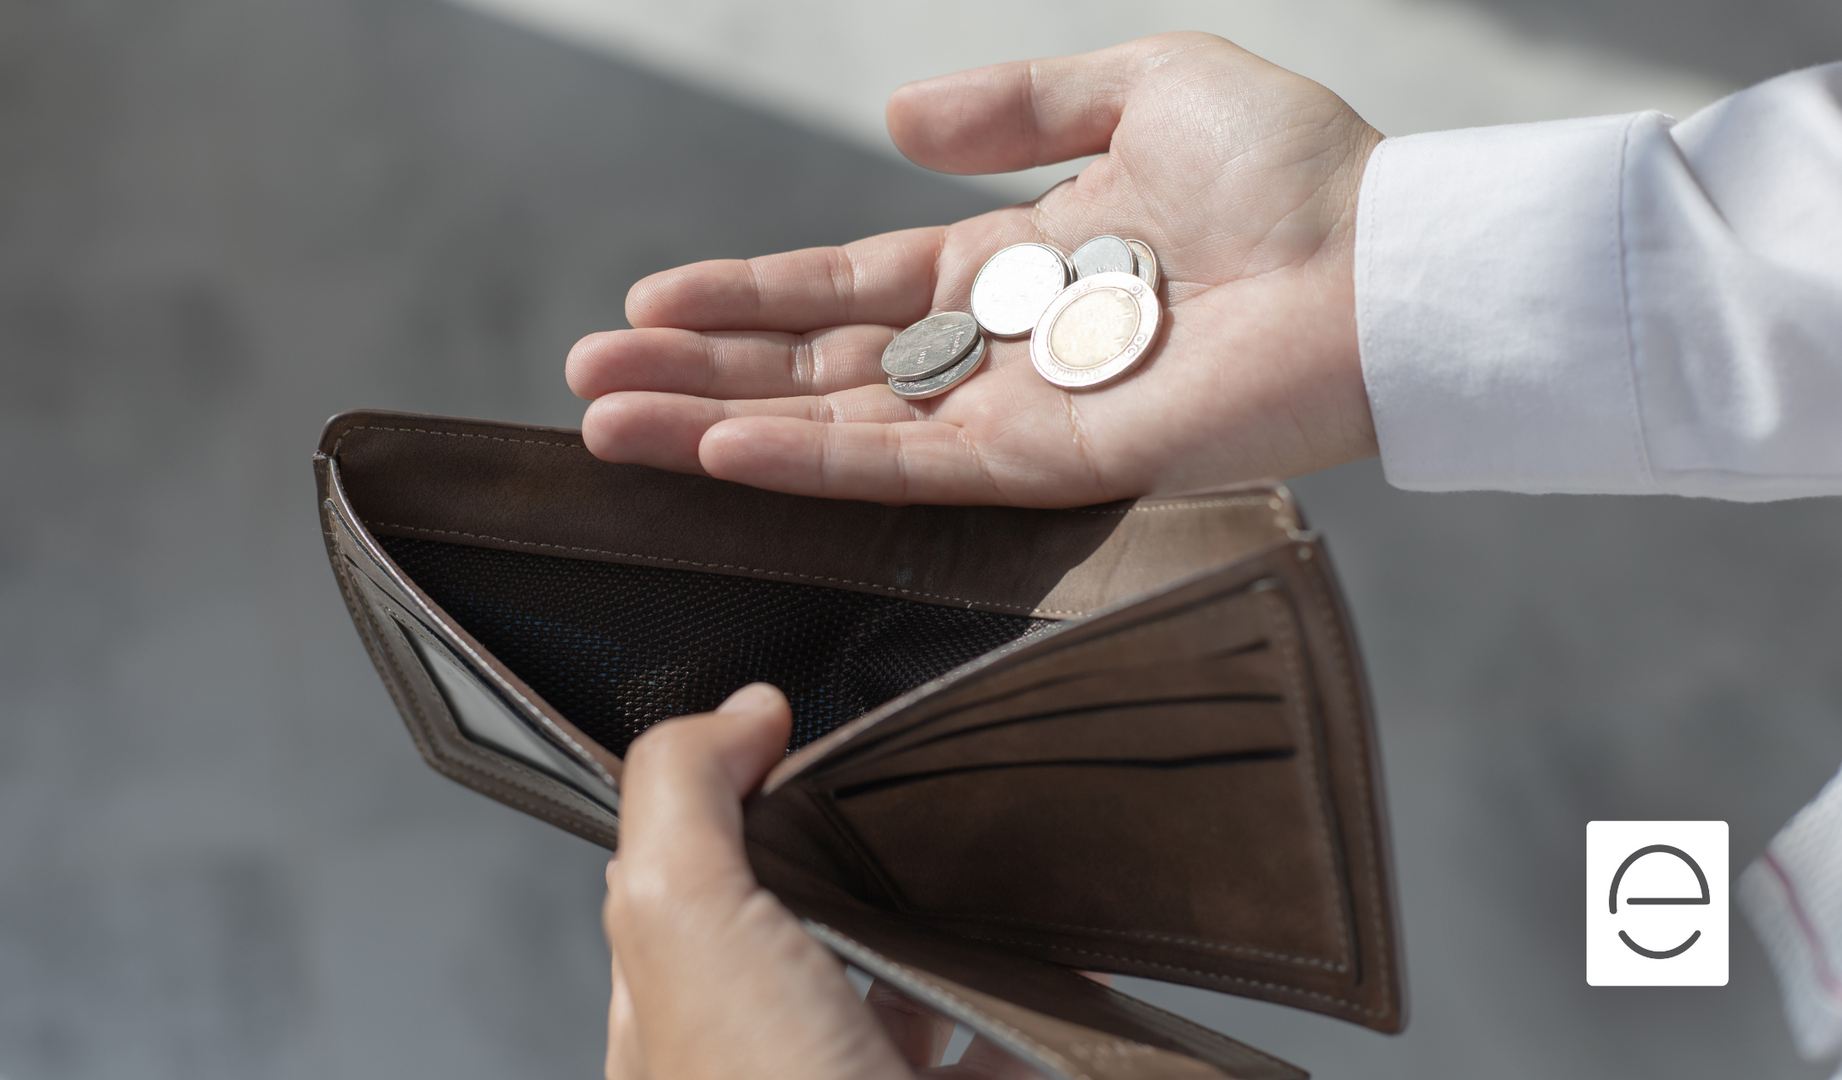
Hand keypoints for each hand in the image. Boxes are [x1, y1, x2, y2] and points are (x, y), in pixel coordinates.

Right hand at [568, 32, 1381, 506]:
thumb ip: (1015, 104)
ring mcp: (1017, 414)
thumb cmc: (1295, 171)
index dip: (747, 293)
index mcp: (1015, 263)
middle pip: (820, 364)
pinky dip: (808, 462)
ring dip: (717, 426)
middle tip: (588, 380)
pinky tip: (719, 451)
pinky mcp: (1050, 468)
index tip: (649, 302)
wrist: (1387, 264)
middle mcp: (1000, 348)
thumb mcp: (1143, 84)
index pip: (849, 286)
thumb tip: (890, 118)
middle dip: (701, 372)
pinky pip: (905, 467)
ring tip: (607, 425)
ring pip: (837, 426)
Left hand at [603, 683, 1045, 1078]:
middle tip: (930, 800)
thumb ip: (683, 798)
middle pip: (817, 924)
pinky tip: (1077, 981)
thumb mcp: (685, 926)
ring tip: (1014, 878)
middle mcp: (768, 1056)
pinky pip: (1006, 1048)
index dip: (739, 794)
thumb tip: (740, 710)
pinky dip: (1043, 1011)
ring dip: (964, 937)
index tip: (804, 734)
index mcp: (682, 1006)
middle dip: (873, 862)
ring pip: (915, 991)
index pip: (692, 873)